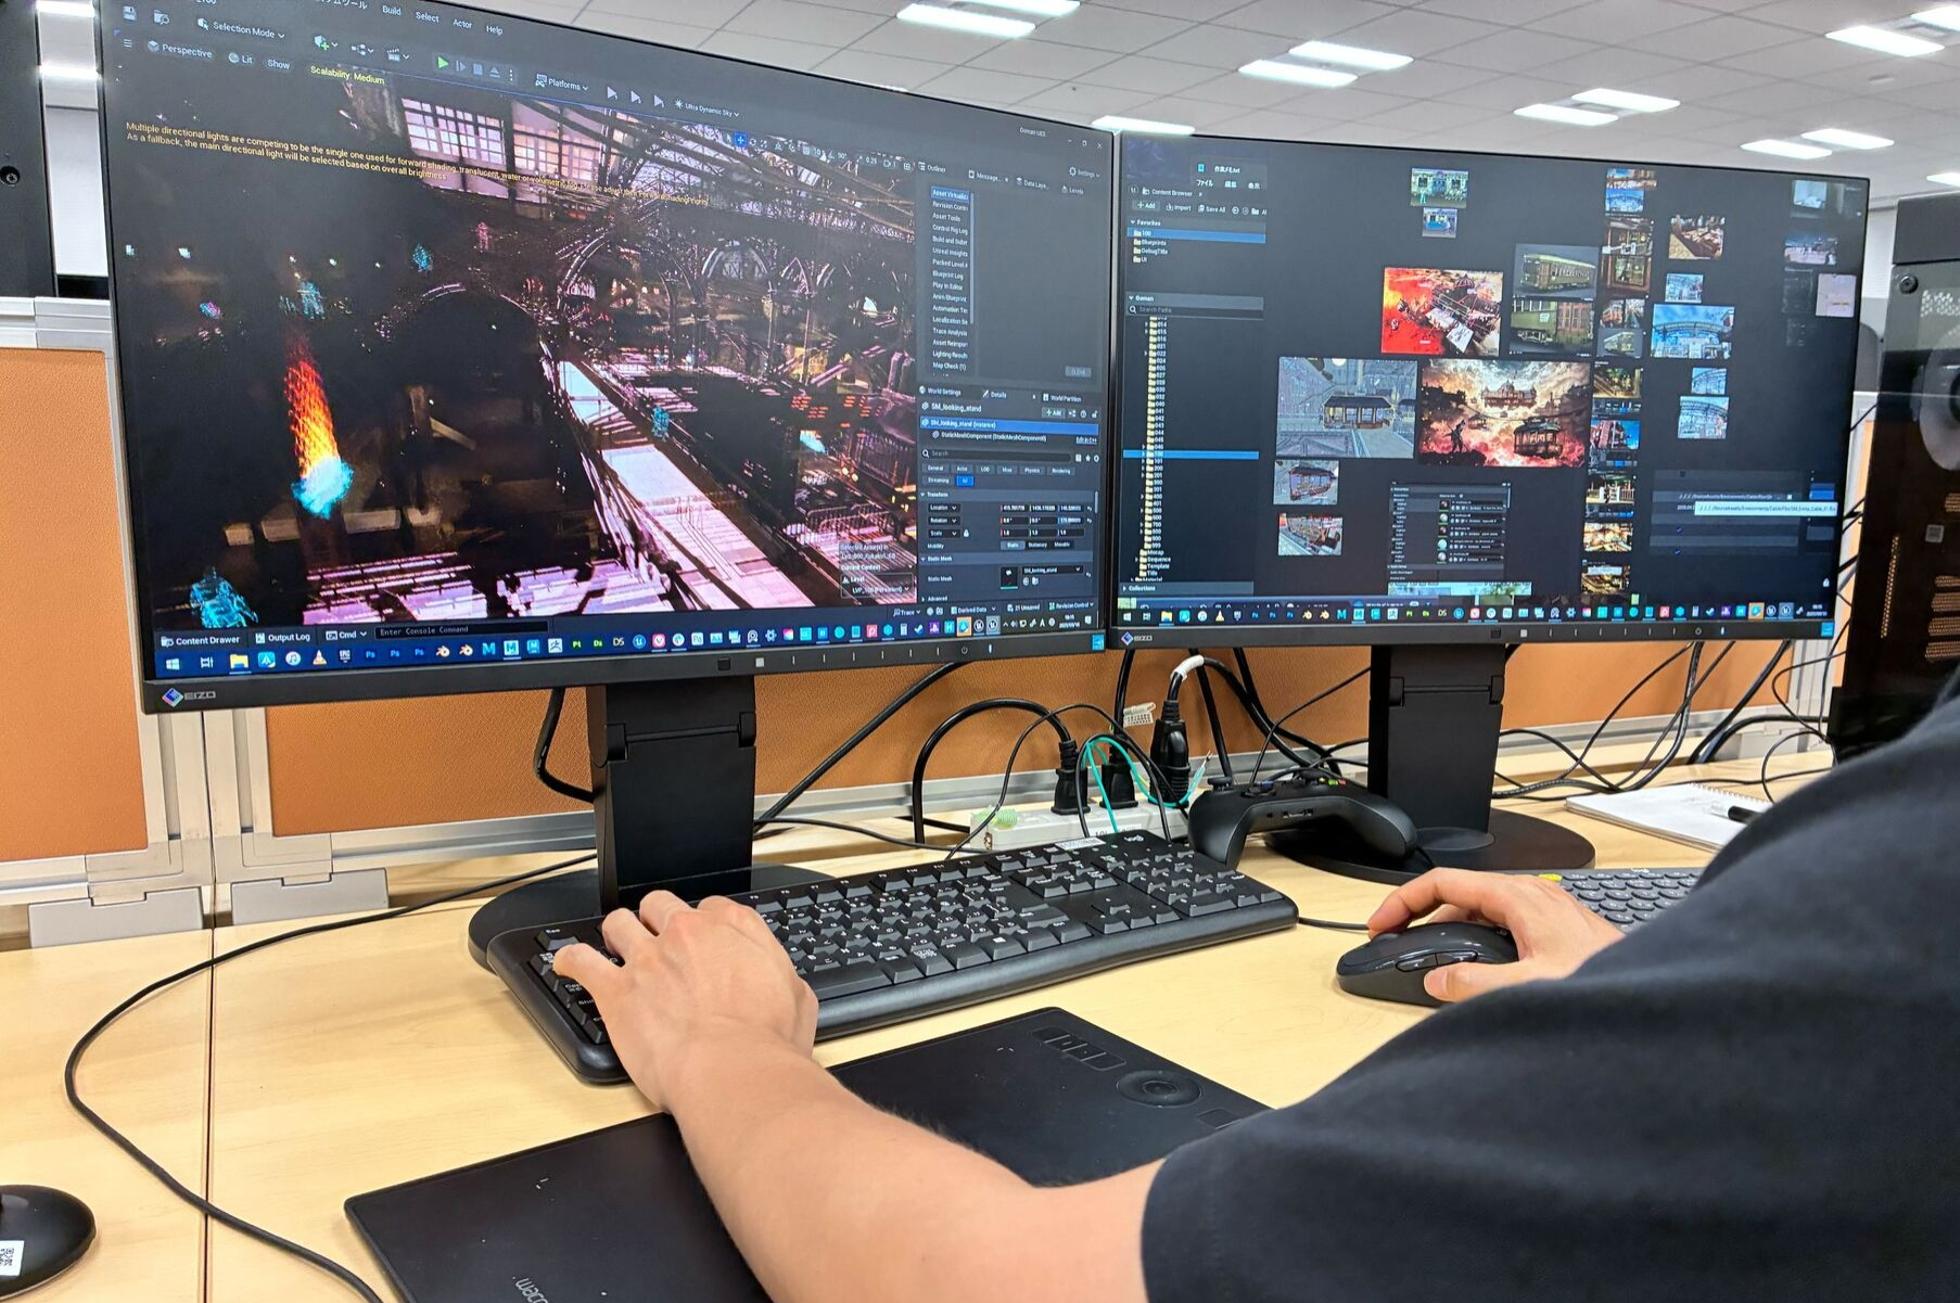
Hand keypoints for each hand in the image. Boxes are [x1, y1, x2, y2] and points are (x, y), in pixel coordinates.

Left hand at [554, 892, 817, 1108]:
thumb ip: (780, 974)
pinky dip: (570, 960)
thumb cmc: (766, 1044)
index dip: (704, 924)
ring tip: (615, 945)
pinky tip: (567, 964)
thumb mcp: (798, 999)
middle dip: (656, 918)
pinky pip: (581, 961)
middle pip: (660, 903)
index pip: (712, 906)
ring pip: (619, 922)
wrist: (732, 1072)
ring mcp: (647, 958)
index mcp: (733, 929)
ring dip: (617, 932)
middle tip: (656, 938)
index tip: (702, 940)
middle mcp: (687, 933)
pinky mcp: (616, 990)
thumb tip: (777, 977)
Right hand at [1366, 869, 1624, 1003]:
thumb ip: (1475, 985)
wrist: (1653, 991)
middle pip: (1458, 896)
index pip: (1443, 883)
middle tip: (1394, 943)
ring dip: (1449, 933)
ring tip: (1429, 962)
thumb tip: (1436, 981)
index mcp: (1518, 898)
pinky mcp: (1555, 929)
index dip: (1403, 901)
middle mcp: (1531, 896)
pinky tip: (1475, 971)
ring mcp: (1544, 911)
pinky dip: (1475, 942)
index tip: (1381, 924)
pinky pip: (1501, 926)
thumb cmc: (1606, 979)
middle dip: (1420, 917)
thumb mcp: (1530, 987)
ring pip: (1481, 912)